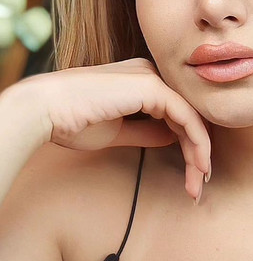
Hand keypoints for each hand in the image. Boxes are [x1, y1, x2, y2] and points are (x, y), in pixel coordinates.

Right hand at [15, 58, 210, 201]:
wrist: (46, 109)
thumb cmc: (73, 121)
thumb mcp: (118, 131)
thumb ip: (147, 132)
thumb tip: (173, 139)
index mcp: (142, 80)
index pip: (177, 114)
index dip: (188, 146)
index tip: (190, 177)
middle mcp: (151, 74)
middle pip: (188, 116)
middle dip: (197, 154)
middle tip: (198, 186)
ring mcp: (152, 77)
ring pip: (192, 118)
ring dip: (199, 154)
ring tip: (198, 183)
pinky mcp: (152, 87)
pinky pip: (187, 117)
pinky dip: (197, 143)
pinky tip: (198, 166)